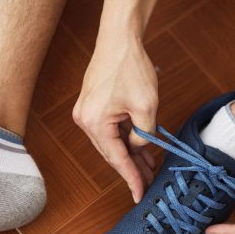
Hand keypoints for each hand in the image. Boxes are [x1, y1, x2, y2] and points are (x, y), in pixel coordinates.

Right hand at [73, 36, 157, 202]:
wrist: (119, 39)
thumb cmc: (131, 68)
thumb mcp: (147, 107)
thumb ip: (144, 135)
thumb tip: (139, 148)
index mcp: (95, 123)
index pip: (116, 159)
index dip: (131, 178)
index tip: (140, 194)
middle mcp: (85, 121)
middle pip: (111, 153)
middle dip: (131, 168)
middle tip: (149, 182)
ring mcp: (86, 113)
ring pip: (111, 143)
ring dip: (129, 154)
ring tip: (148, 167)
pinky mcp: (91, 106)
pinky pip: (109, 130)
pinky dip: (124, 139)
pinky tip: (139, 147)